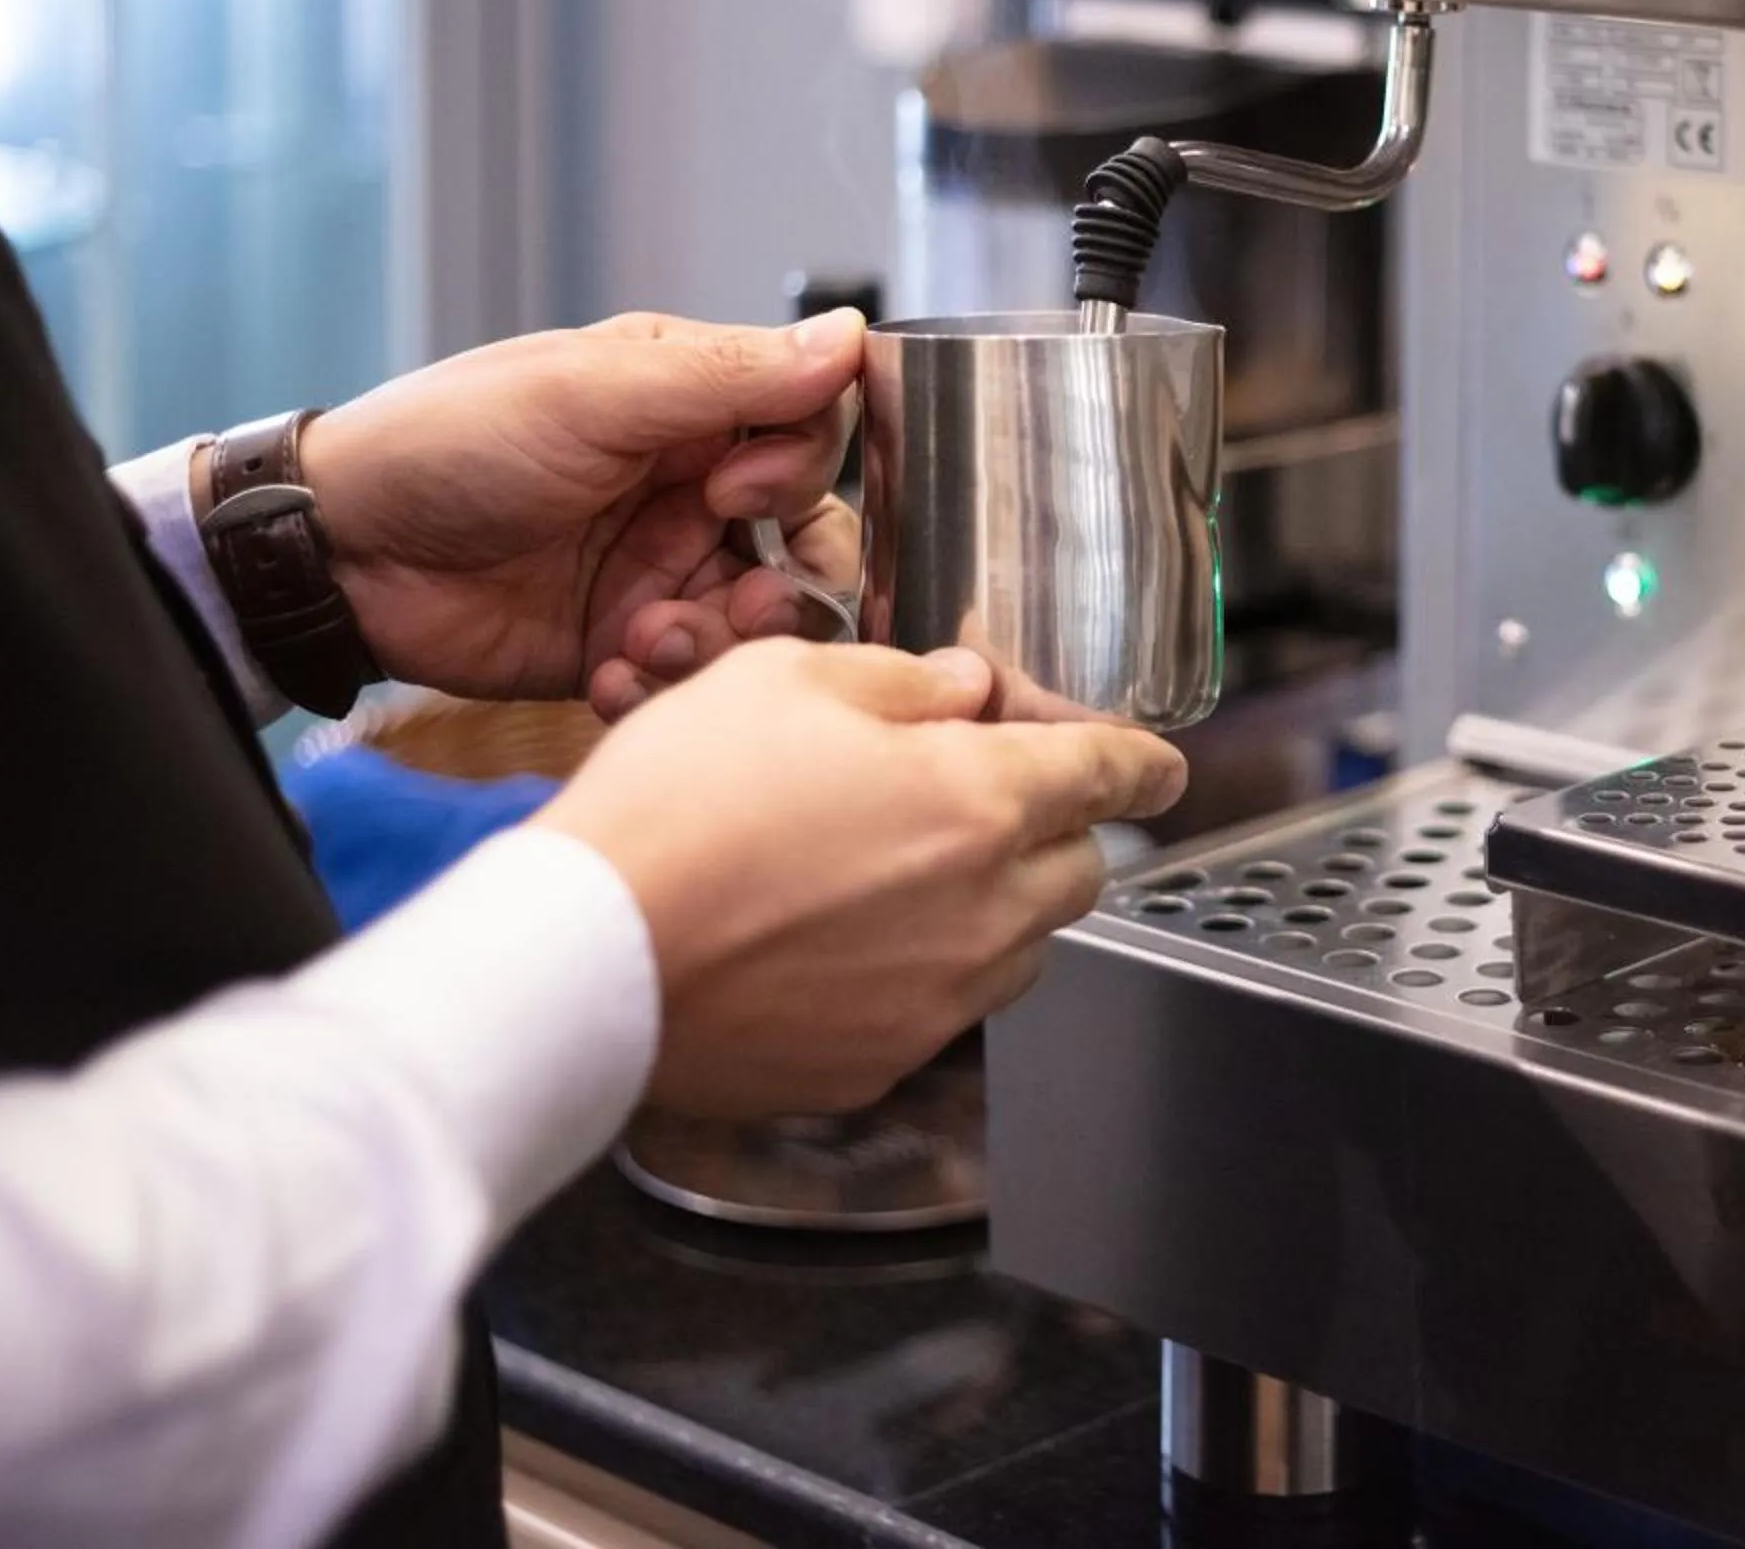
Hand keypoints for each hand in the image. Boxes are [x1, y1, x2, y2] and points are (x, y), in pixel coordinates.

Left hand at [297, 311, 865, 711]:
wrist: (338, 554)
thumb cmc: (451, 444)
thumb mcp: (593, 395)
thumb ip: (729, 377)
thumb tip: (855, 334)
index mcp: (688, 407)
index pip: (810, 432)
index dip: (799, 472)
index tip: (736, 495)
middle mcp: (688, 488)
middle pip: (810, 539)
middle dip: (790, 582)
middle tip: (735, 599)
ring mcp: (660, 571)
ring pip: (763, 619)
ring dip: (724, 642)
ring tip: (650, 643)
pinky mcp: (626, 646)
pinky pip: (694, 676)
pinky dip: (666, 684)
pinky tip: (610, 674)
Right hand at [538, 640, 1187, 1116]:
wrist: (585, 957)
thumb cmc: (675, 809)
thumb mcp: (783, 680)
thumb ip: (898, 681)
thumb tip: (960, 690)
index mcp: (980, 802)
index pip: (1110, 776)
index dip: (1143, 763)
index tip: (1159, 767)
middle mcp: (982, 911)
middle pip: (1080, 872)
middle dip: (1054, 834)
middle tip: (984, 805)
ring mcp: (938, 1000)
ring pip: (1019, 951)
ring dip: (991, 910)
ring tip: (896, 877)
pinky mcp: (880, 1064)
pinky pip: (941, 1014)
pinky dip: (920, 977)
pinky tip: (841, 946)